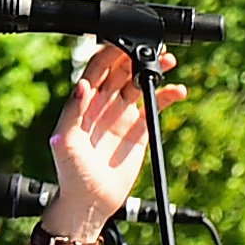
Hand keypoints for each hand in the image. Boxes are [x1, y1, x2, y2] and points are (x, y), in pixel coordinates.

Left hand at [43, 43, 188, 238]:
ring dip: (154, 70)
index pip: (97, 68)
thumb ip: (73, 112)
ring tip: (169, 62)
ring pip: (140, 84)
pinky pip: (155, 107)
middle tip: (153, 47)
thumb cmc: (71, 175)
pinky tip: (178, 91)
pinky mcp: (139, 131)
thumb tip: (82, 85)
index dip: (110, 53)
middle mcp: (103, 105)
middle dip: (136, 55)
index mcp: (84, 103)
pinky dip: (167, 97)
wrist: (90, 203)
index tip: (124, 41)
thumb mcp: (65, 142)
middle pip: (121, 70)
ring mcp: (122, 116)